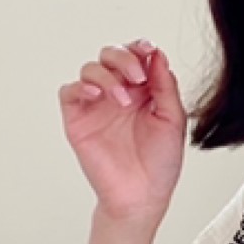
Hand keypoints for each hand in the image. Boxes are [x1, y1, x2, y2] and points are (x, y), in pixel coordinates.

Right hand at [58, 39, 186, 224]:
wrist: (142, 195)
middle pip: (110, 54)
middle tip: (137, 76)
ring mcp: (96, 105)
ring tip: (122, 100)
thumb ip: (165, 86)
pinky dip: (81, 87)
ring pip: (90, 68)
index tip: (148, 50)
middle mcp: (118, 92)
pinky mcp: (78, 120)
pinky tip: (97, 95)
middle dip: (123, 57)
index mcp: (142, 89)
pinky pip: (69, 92)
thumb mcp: (173, 119)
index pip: (136, 55)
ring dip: (106, 75)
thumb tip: (157, 55)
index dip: (140, 47)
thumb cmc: (160, 162)